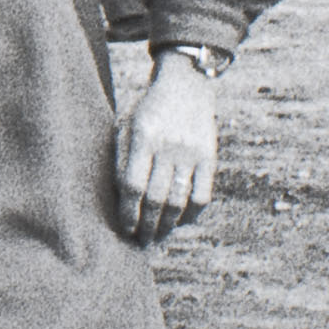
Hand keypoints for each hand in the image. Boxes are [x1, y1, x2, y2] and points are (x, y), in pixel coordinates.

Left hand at [114, 54, 218, 243]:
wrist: (184, 86)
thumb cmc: (146, 111)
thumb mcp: (125, 124)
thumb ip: (120, 158)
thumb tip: (119, 200)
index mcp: (141, 136)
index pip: (132, 185)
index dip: (127, 211)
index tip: (125, 228)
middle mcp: (167, 145)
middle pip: (155, 198)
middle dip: (147, 226)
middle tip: (141, 242)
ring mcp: (191, 152)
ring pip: (178, 201)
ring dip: (167, 226)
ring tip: (158, 237)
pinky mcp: (209, 158)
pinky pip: (202, 196)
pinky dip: (191, 215)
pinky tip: (180, 223)